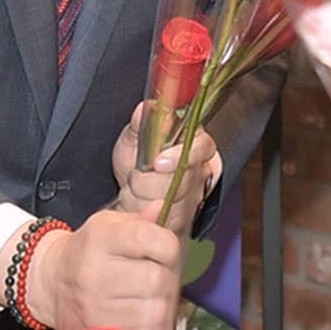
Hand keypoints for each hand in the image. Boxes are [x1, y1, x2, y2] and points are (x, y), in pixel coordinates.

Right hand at [27, 208, 183, 329]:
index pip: (156, 241)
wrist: (50, 280)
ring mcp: (94, 306)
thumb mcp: (110, 225)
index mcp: (101, 238)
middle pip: (159, 280)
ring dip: (160, 304)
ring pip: (156, 310)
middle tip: (155, 275)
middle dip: (166, 278)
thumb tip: (162, 207)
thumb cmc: (89, 251)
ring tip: (144, 295)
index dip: (168, 248)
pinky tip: (137, 314)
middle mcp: (94, 272)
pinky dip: (149, 327)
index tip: (163, 250)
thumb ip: (142, 221)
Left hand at [113, 101, 220, 225]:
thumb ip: (142, 121)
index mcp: (196, 145)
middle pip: (185, 180)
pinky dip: (142, 212)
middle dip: (151, 181)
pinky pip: (163, 220)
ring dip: (143, 196)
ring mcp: (193, 198)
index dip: (178, 156)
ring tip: (134, 188)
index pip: (201, 148)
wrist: (129, 191)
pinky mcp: (182, 220)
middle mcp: (201, 172)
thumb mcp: (134, 137)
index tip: (157, 162)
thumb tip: (146, 108)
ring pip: (172, 202)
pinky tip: (137, 203)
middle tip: (136, 174)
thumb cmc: (136, 162)